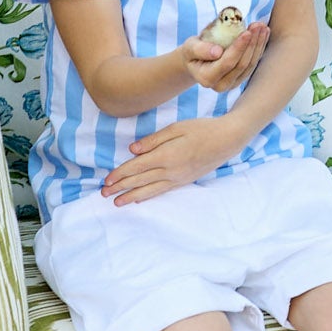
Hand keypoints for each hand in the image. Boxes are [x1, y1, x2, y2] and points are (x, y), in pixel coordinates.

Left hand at [104, 118, 235, 206]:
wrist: (228, 140)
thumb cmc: (202, 129)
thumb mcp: (177, 127)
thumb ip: (153, 140)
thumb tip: (132, 149)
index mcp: (166, 155)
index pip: (137, 167)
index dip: (120, 174)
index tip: (107, 180)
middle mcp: (170, 171)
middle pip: (140, 180)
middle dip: (121, 188)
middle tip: (103, 194)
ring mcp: (178, 178)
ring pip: (149, 190)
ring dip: (131, 196)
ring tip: (116, 203)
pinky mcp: (184, 181)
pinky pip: (162, 190)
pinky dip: (148, 196)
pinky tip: (139, 199)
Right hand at [179, 23, 268, 94]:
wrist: (196, 61)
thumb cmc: (192, 52)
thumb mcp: (190, 47)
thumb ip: (200, 49)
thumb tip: (217, 51)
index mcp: (207, 79)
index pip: (227, 63)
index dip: (239, 48)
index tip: (247, 32)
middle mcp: (221, 85)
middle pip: (242, 64)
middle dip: (252, 44)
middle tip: (258, 25)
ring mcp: (233, 83)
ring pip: (250, 64)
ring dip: (259, 44)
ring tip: (262, 27)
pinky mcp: (241, 78)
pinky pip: (253, 63)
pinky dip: (259, 47)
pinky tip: (263, 34)